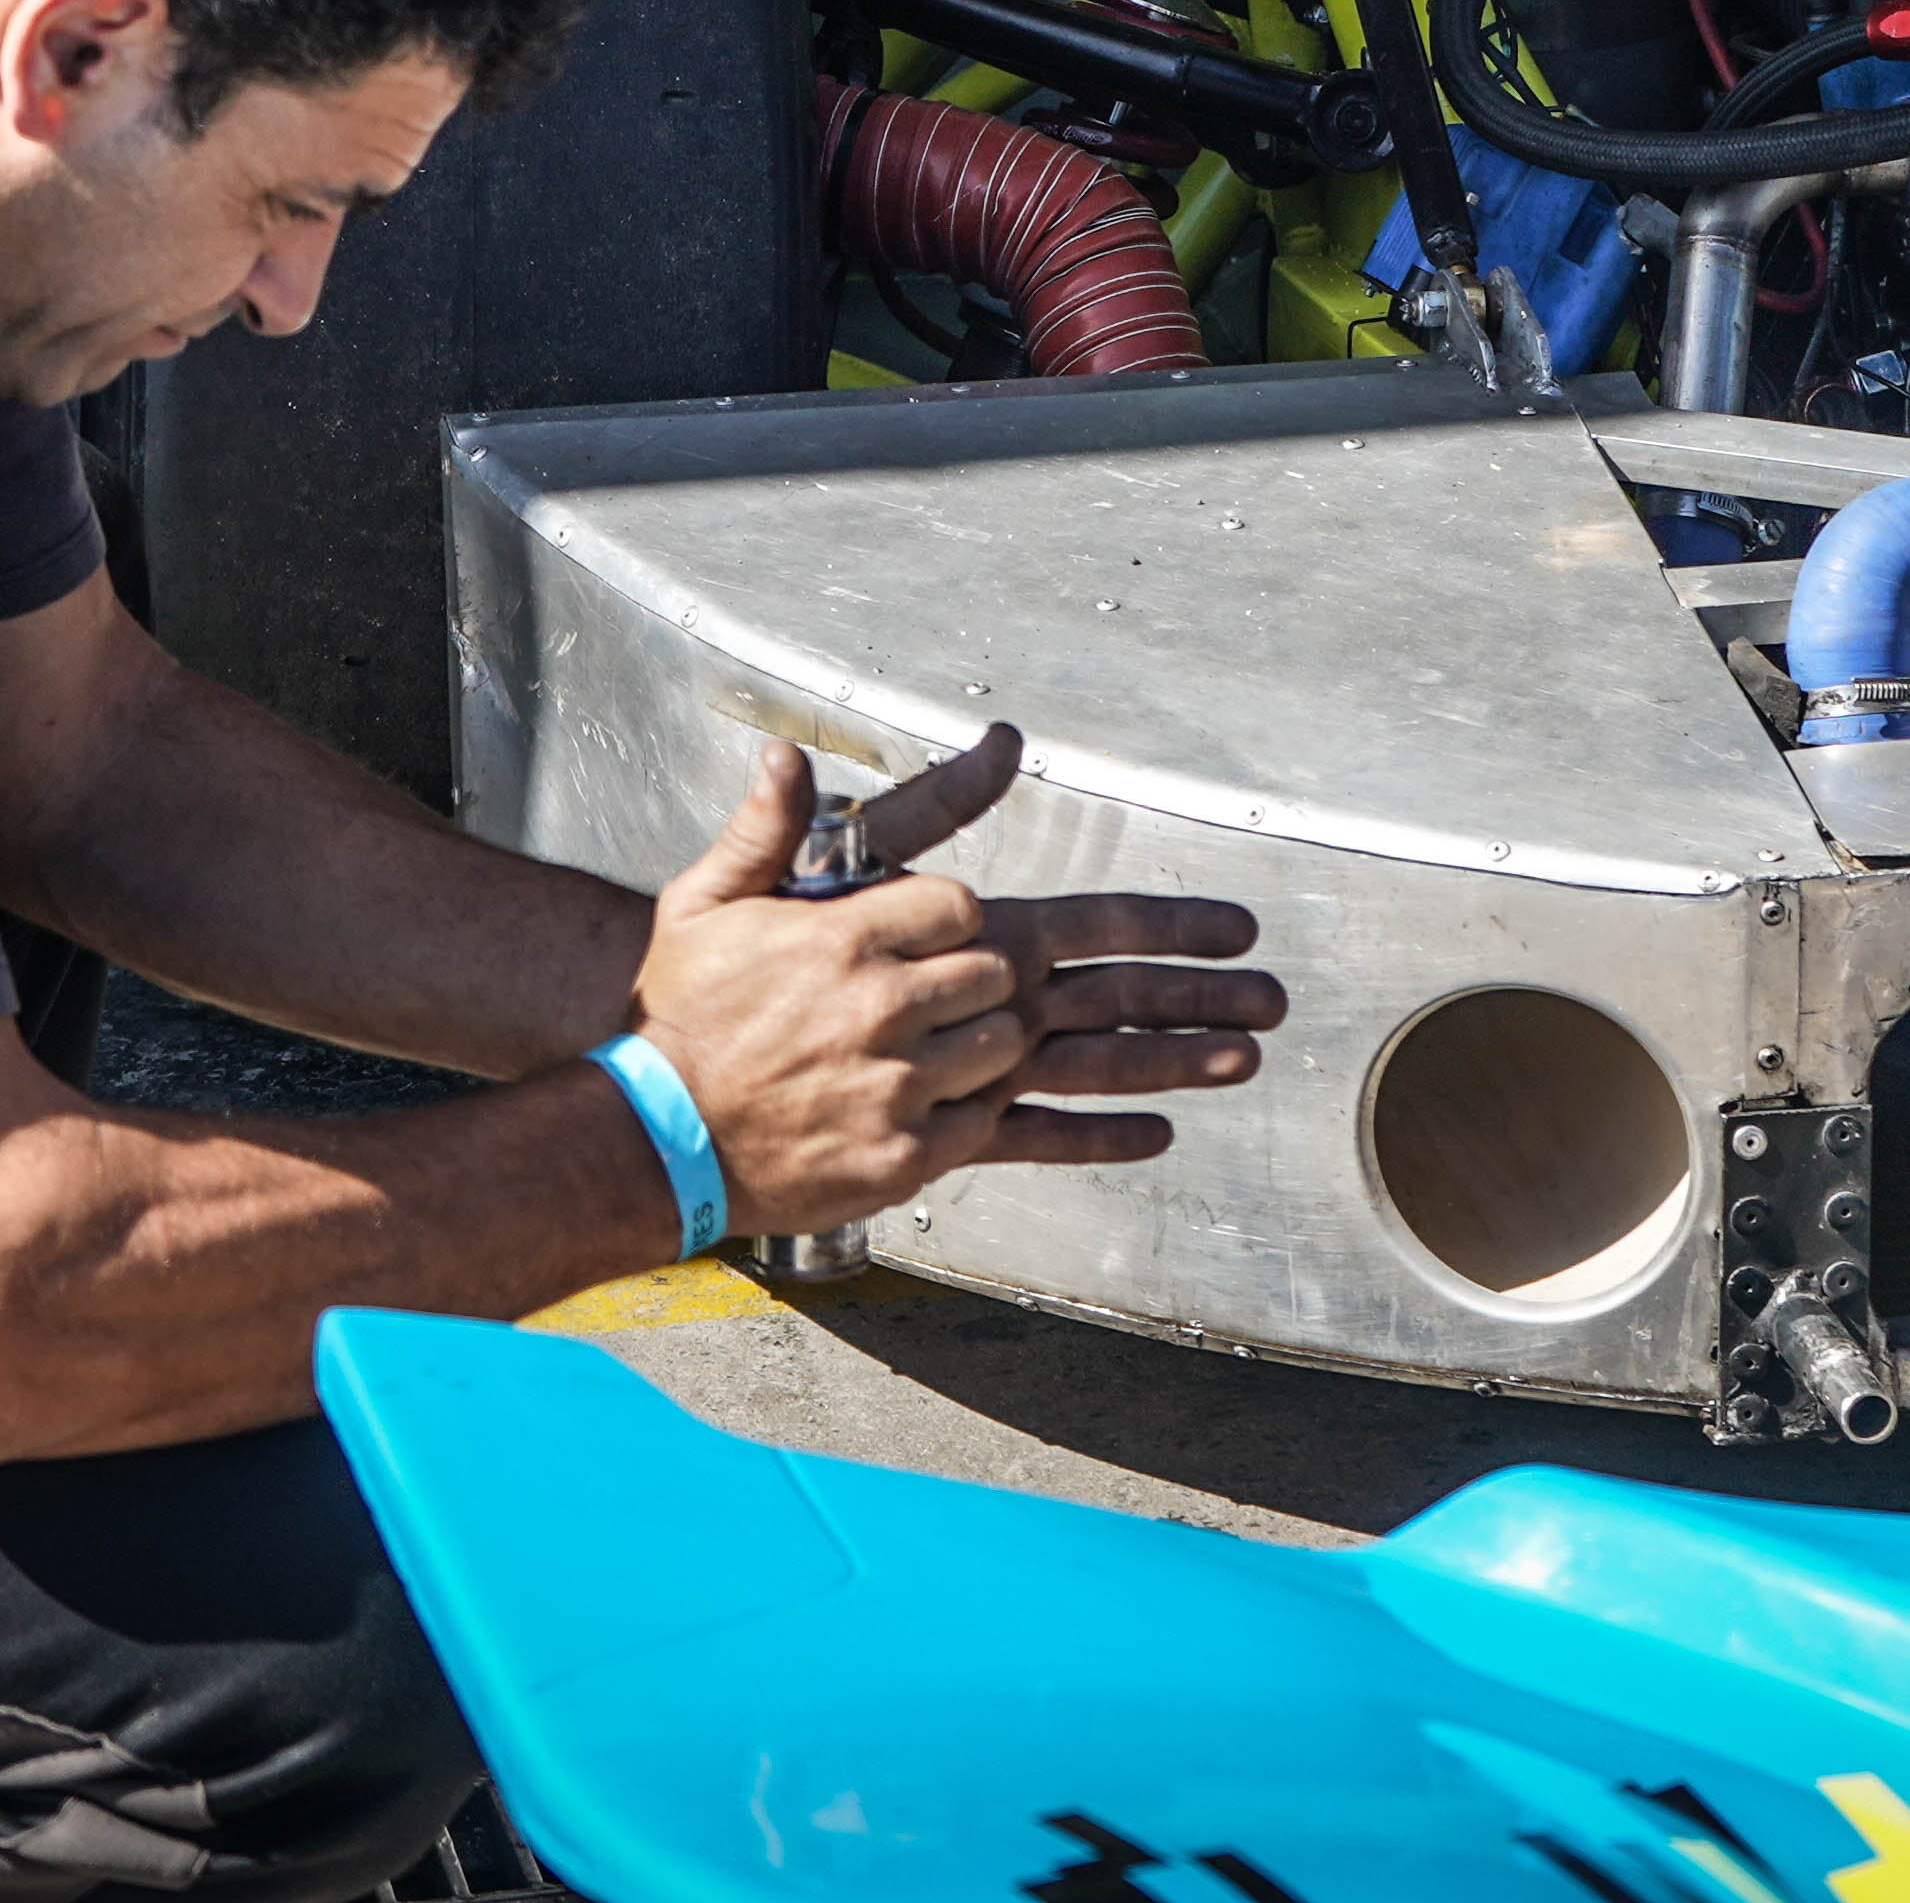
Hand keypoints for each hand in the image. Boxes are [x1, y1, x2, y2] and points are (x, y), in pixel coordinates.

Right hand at [629, 729, 1279, 1240]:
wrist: (648, 1130)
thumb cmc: (683, 1007)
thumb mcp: (716, 898)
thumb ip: (771, 826)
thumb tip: (788, 755)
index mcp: (878, 936)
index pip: (1006, 915)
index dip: (1089, 922)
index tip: (1174, 924)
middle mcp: (913, 1006)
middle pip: (1068, 985)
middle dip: (1176, 980)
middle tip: (1262, 979)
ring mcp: (921, 1085)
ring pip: (1061, 1062)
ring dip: (1161, 1056)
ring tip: (1242, 1052)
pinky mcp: (918, 1155)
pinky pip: (1023, 1142)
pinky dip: (1092, 1136)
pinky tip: (1158, 1135)